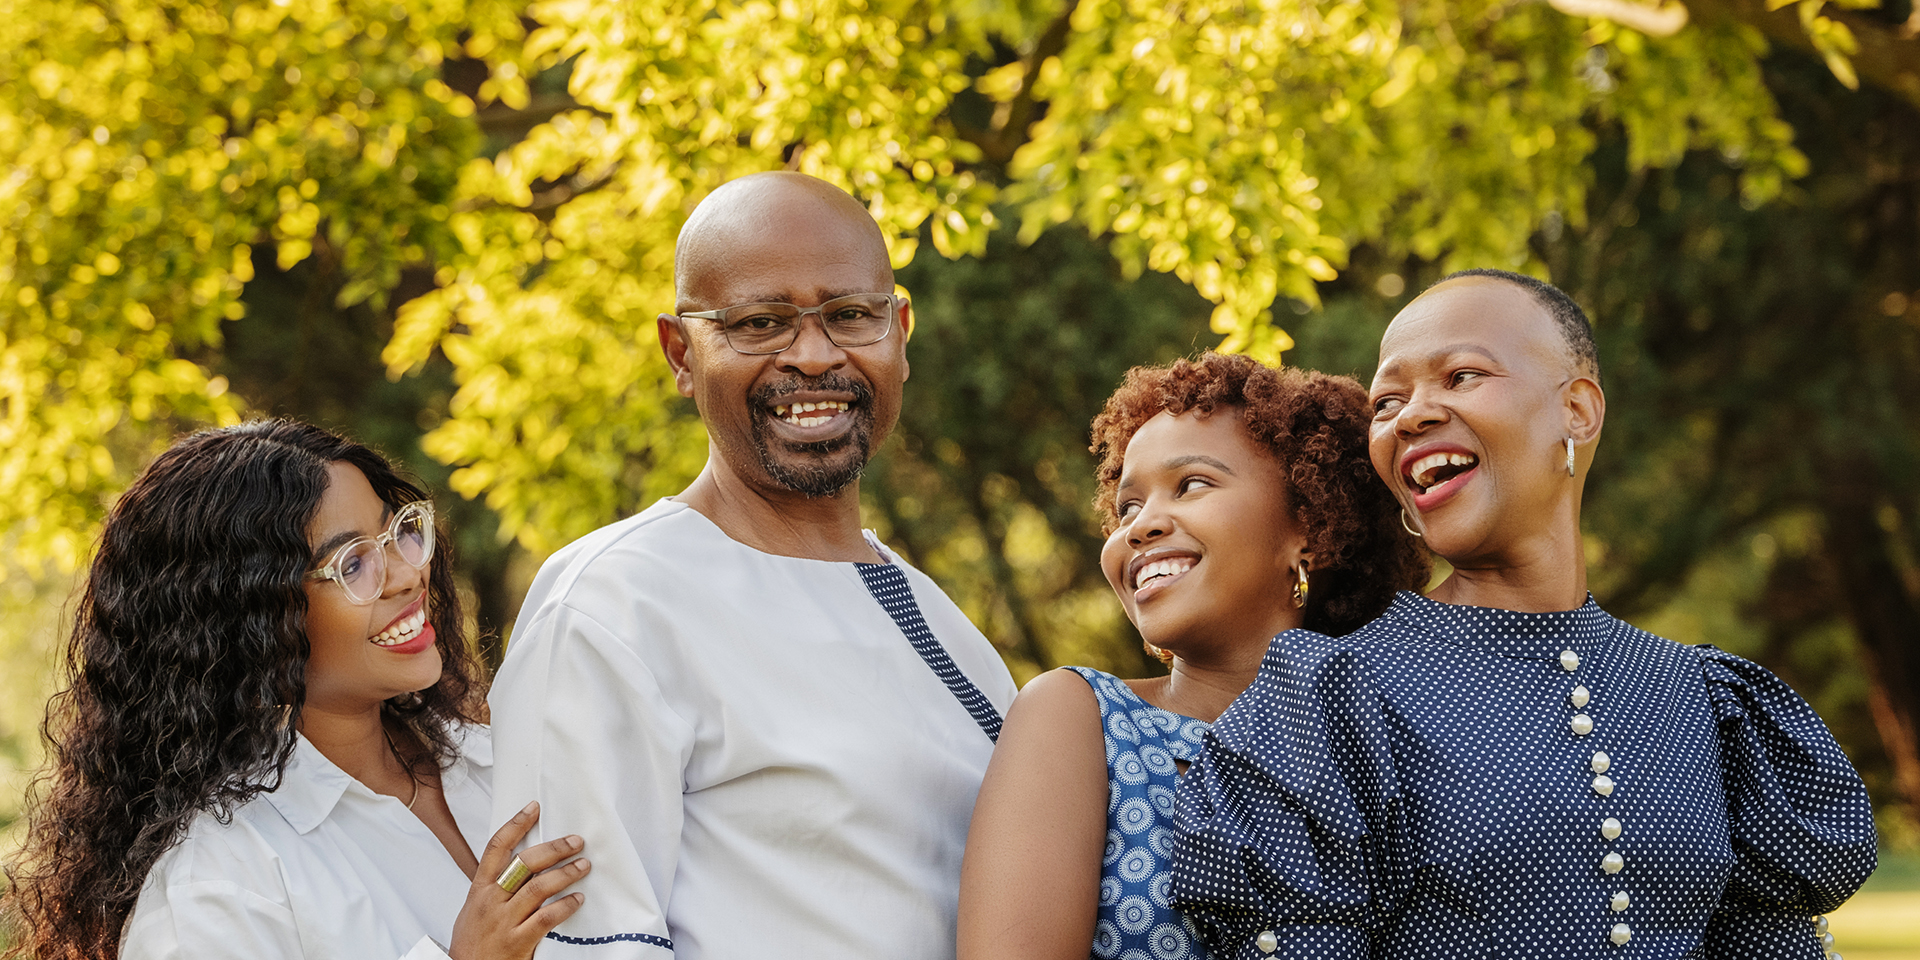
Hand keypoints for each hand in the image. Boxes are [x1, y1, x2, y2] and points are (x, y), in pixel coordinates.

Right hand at [449, 801, 589, 959]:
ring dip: (565, 874)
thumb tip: (520, 861)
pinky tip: (578, 899)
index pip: (496, 848)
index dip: (515, 824)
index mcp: (480, 889)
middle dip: (554, 848)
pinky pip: (546, 918)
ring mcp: (504, 921)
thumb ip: (494, 885)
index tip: (534, 807)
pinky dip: (565, 906)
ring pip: (539, 888)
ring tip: (583, 865)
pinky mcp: (517, 942)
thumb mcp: (475, 908)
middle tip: (576, 841)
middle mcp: (491, 901)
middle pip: (525, 863)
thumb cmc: (472, 941)